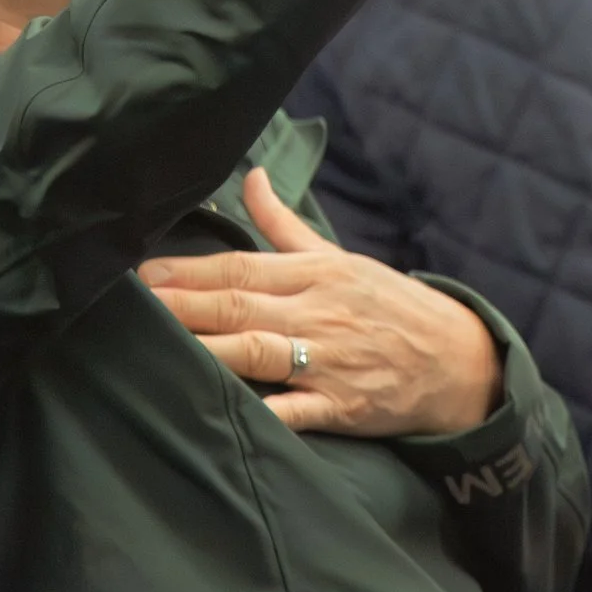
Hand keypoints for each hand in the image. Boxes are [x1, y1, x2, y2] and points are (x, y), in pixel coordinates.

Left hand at [140, 168, 502, 437]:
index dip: (190, 271)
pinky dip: (267, 412)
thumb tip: (249, 176)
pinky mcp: (342, 405)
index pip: (241, 267)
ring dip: (208, 350)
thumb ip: (285, 224)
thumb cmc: (389, 305)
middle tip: (135, 303)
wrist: (456, 358)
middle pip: (239, 306)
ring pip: (258, 352)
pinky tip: (232, 415)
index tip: (143, 271)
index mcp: (314, 274)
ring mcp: (328, 359)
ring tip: (161, 349)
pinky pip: (297, 410)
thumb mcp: (340, 257)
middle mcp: (316, 312)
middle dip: (183, 305)